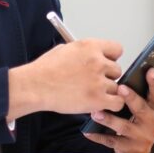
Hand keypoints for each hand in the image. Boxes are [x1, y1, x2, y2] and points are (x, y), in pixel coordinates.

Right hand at [8, 39, 124, 118]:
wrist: (35, 86)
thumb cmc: (45, 70)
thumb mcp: (65, 49)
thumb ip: (84, 52)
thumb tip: (92, 55)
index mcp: (90, 47)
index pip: (117, 49)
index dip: (111, 58)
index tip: (105, 64)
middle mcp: (98, 62)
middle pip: (117, 70)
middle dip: (107, 76)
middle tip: (94, 81)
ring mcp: (99, 81)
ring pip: (116, 87)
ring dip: (106, 92)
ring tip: (91, 93)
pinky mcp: (98, 99)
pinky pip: (117, 103)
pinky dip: (111, 105)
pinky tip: (101, 104)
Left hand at [83, 67, 153, 152]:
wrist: (139, 150)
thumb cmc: (139, 123)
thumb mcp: (145, 108)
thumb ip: (139, 95)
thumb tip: (124, 76)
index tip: (150, 70)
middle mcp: (152, 122)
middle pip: (141, 109)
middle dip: (131, 98)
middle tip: (120, 88)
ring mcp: (141, 136)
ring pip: (124, 126)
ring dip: (109, 119)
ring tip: (96, 113)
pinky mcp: (129, 147)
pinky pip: (111, 140)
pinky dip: (98, 136)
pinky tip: (88, 131)